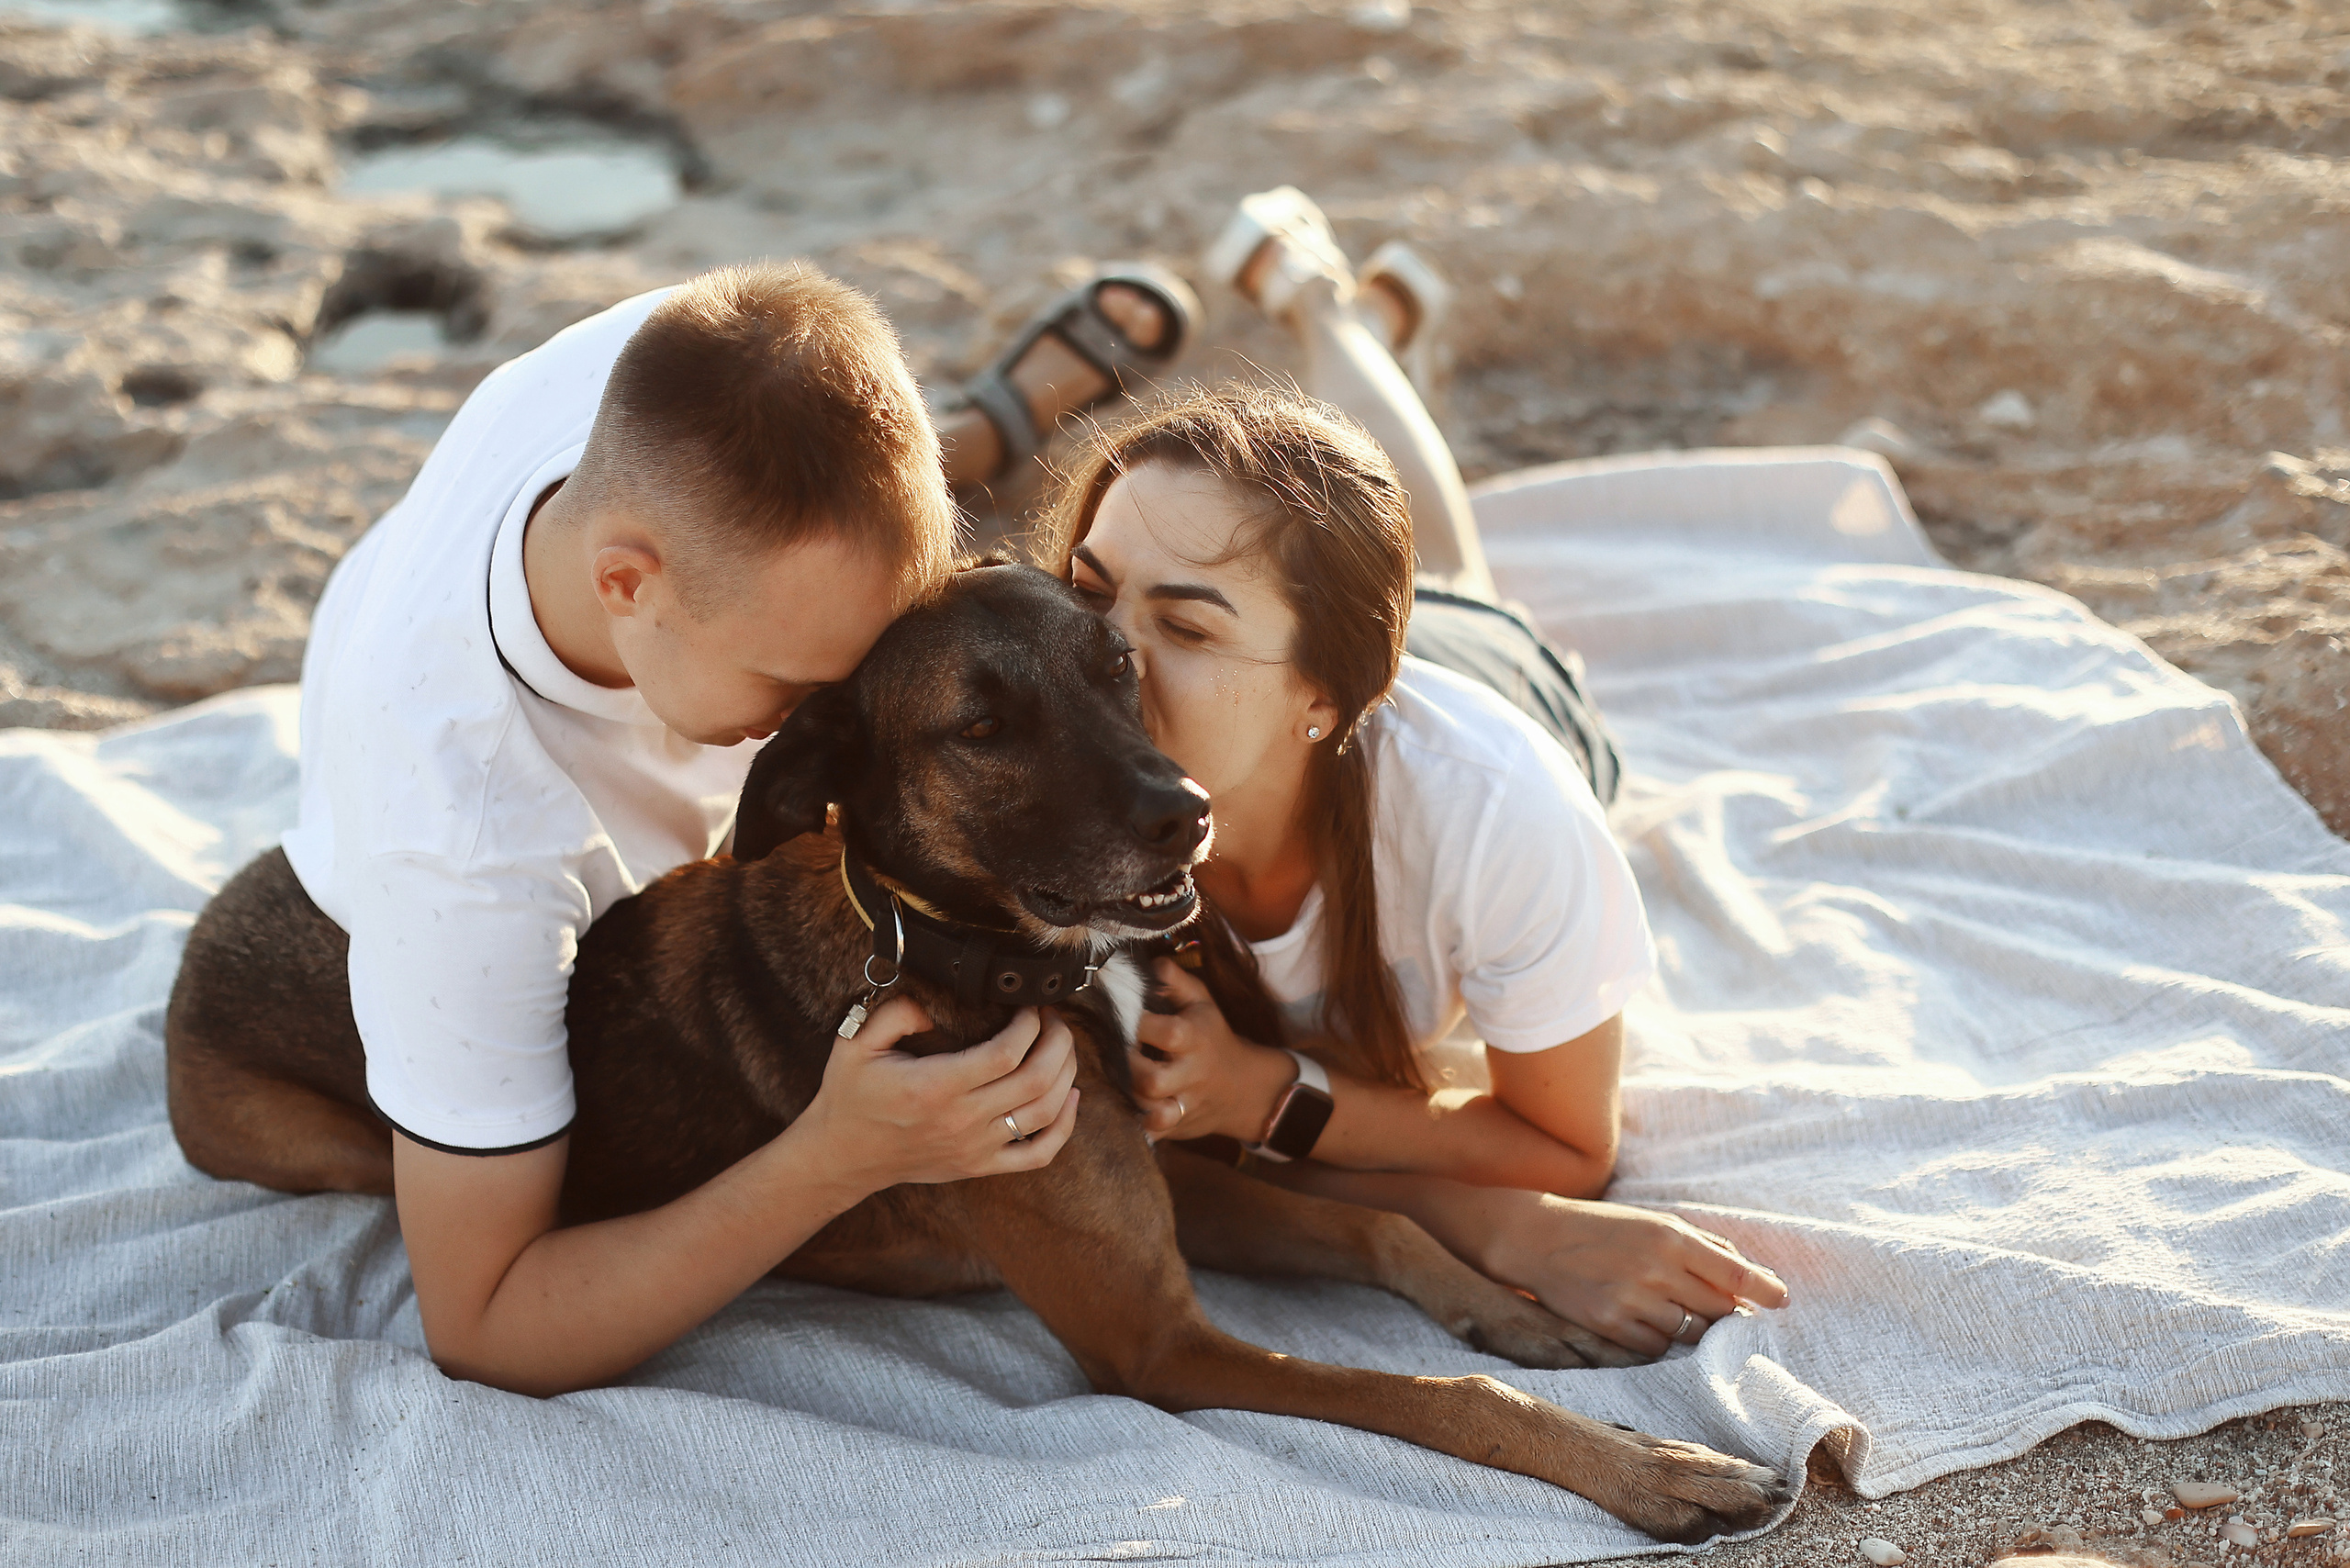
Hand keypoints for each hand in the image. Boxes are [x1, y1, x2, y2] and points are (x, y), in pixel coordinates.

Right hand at [794, 999, 1079, 1196]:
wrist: (842, 1155)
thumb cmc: (851, 1095)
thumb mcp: (856, 1043)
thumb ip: (897, 1013)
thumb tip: (939, 1005)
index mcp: (935, 1087)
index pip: (1005, 1054)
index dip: (1029, 1025)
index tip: (1028, 1006)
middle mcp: (961, 1121)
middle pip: (1035, 1080)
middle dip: (1057, 1040)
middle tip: (1052, 1019)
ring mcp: (975, 1148)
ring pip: (1046, 1113)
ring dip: (1065, 1073)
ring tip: (1060, 1046)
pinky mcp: (981, 1166)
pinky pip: (1039, 1154)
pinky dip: (1065, 1126)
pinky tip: (1069, 1097)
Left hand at [1128, 958, 1295, 1140]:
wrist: (1242, 1087)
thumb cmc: (1212, 1036)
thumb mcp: (1202, 1002)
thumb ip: (1175, 981)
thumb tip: (1152, 964)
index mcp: (1194, 1039)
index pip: (1166, 1033)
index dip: (1137, 1025)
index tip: (1117, 1016)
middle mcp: (1190, 1074)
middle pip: (1153, 1081)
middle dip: (1127, 1068)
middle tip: (1110, 1053)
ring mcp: (1184, 1104)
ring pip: (1152, 1112)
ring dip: (1128, 1098)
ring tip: (1113, 1079)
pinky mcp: (1176, 1126)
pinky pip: (1153, 1134)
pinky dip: (1136, 1126)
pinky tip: (1121, 1108)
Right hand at [1481, 1193, 1789, 1356]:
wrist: (1536, 1239)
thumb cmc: (1605, 1229)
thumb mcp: (1654, 1221)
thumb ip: (1703, 1246)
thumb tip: (1752, 1277)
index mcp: (1670, 1236)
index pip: (1735, 1273)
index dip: (1765, 1290)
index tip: (1782, 1300)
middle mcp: (1655, 1268)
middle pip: (1719, 1309)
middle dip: (1729, 1315)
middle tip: (1727, 1314)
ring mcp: (1632, 1300)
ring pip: (1691, 1333)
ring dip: (1696, 1330)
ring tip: (1682, 1316)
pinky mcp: (1610, 1326)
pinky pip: (1657, 1348)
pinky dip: (1661, 1341)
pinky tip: (1648, 1323)